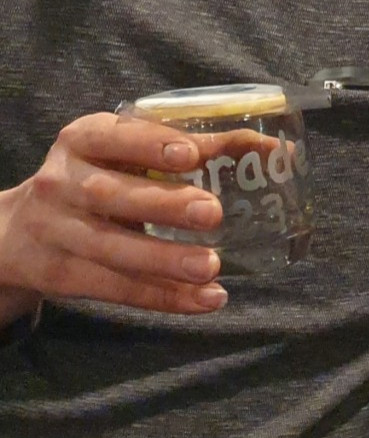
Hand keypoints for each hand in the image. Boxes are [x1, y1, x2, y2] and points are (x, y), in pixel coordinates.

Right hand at [0, 113, 227, 318]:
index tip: (191, 155)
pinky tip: (204, 299)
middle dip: (163, 205)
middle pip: (109, 195)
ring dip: (165, 261)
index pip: (111, 137)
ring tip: (212, 267)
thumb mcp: (126, 154)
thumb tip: (273, 149)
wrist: (18, 232)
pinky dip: (162, 296)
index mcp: (81, 141)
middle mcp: (60, 183)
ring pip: (111, 248)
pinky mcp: (61, 274)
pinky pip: (114, 288)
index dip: (150, 145)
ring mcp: (57, 231)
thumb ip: (193, 148)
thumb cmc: (97, 178)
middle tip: (213, 213)